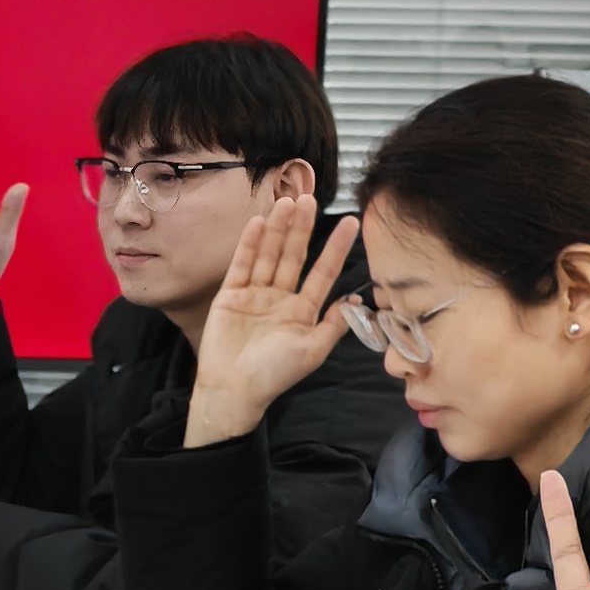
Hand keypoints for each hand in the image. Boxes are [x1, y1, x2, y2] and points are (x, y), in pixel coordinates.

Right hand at [181, 175, 354, 445]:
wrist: (233, 390)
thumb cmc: (274, 376)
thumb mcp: (313, 351)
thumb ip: (334, 324)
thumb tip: (358, 299)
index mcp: (303, 311)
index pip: (323, 272)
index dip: (336, 248)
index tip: (351, 223)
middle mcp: (280, 298)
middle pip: (294, 256)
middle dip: (302, 228)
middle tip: (310, 199)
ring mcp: (255, 295)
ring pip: (269, 255)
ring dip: (278, 229)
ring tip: (287, 202)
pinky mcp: (230, 295)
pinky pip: (242, 265)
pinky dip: (249, 244)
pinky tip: (259, 223)